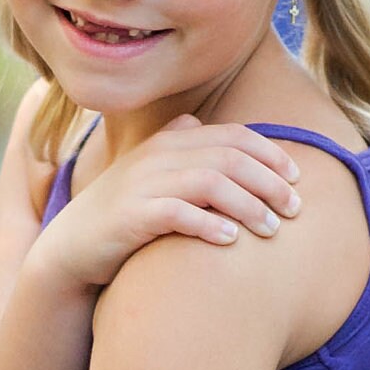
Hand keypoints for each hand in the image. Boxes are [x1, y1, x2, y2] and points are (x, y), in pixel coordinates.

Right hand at [34, 116, 302, 293]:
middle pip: (229, 158)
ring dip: (248, 205)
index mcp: (170, 141)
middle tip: (295, 210)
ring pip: (210, 183)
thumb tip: (198, 123)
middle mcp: (158, 156)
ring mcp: (143, 184)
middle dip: (269, 182)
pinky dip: (208, 224)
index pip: (232, 136)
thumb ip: (177, 148)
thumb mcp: (152, 174)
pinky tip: (230, 240)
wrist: (71, 247)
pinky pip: (177, 213)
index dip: (270, 154)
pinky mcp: (131, 215)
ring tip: (271, 229)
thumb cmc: (123, 213)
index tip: (298, 178)